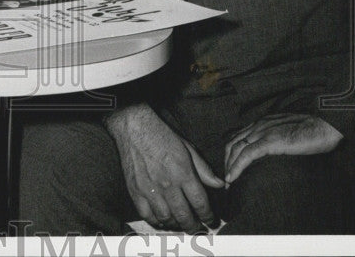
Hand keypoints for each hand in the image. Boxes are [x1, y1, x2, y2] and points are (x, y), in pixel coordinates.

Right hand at [106, 103, 223, 232]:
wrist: (133, 127)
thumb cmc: (161, 135)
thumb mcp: (187, 148)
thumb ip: (204, 169)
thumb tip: (220, 184)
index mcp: (183, 172)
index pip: (200, 202)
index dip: (208, 216)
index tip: (210, 220)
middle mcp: (167, 183)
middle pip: (184, 215)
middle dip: (193, 225)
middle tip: (197, 227)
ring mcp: (149, 189)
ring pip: (166, 218)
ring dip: (176, 224)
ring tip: (181, 223)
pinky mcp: (135, 191)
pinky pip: (147, 215)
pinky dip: (156, 221)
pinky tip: (162, 219)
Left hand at [224, 113, 342, 183]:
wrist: (324, 125)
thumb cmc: (311, 131)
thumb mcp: (287, 133)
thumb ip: (275, 140)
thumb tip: (272, 154)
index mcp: (261, 123)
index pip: (238, 137)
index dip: (230, 154)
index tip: (230, 168)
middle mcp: (258, 125)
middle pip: (232, 143)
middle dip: (226, 162)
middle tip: (226, 179)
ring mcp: (263, 132)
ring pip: (236, 149)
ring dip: (229, 167)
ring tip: (228, 182)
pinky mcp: (270, 141)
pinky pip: (247, 155)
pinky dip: (237, 167)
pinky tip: (233, 178)